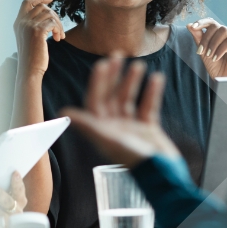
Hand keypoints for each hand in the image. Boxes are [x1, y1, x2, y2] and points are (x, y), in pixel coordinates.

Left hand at [0, 171, 27, 227]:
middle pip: (8, 202)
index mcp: (19, 201)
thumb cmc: (3, 207)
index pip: (19, 190)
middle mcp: (15, 211)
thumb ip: (4, 190)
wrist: (4, 224)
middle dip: (1, 195)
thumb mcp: (8, 199)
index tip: (14, 173)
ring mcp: (8, 221)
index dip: (18, 182)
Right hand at [14, 0, 64, 76]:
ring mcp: (29, 26)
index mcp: (18, 22)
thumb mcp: (30, 38)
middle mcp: (22, 22)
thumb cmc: (32, 56)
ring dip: (58, 24)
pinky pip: (53, 23)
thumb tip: (48, 12)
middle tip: (59, 30)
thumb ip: (34, 25)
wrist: (29, 70)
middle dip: (54, 16)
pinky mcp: (38, 31)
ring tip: (59, 36)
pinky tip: (58, 39)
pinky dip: (59, 29)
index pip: (27, 2)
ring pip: (49, 14)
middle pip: (42, 7)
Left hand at [61, 54, 180, 167]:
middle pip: (111, 96)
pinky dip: (152, 93)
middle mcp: (114, 127)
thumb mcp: (109, 140)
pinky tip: (157, 78)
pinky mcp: (148, 130)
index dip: (97, 81)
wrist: (162, 172)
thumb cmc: (134, 158)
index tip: (102, 63)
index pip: (96, 100)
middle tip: (118, 55)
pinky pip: (148, 106)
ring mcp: (132, 128)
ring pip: (129, 99)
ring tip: (139, 64)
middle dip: (114, 76)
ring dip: (133, 82)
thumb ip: (88, 124)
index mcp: (102, 129)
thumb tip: (64, 111)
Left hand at [187, 18, 226, 77]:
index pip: (211, 22)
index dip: (202, 22)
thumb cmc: (215, 67)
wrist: (224, 81)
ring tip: (209, 55)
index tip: (193, 26)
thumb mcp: (203, 52)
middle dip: (206, 38)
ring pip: (224, 30)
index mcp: (219, 34)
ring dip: (213, 43)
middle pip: (216, 26)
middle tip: (201, 51)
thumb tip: (189, 25)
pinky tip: (216, 58)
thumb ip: (198, 38)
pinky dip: (221, 49)